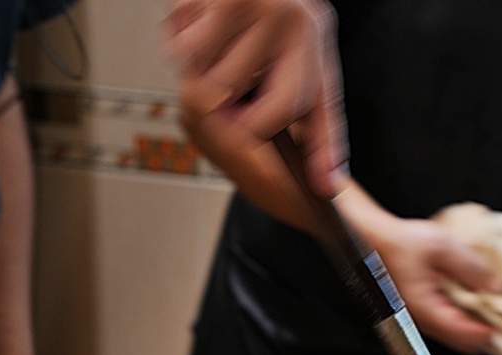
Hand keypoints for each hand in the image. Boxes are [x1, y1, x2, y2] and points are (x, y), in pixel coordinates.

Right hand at [164, 0, 343, 193]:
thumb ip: (293, 101)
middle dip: (234, 123)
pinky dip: (177, 42)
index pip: (320, 108)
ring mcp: (264, 11)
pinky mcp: (228, 0)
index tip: (324, 188)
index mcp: (314, 39)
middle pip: (268, 112)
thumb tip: (307, 169)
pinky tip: (190, 18)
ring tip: (204, 40)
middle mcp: (298, 25)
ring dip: (198, 73)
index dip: (324, 150)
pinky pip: (188, 54)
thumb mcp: (289, 39)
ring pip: (217, 88)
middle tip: (215, 107)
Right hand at [368, 215, 501, 354]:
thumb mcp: (443, 247)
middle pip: (465, 343)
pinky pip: (451, 324)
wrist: (375, 240)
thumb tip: (496, 288)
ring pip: (458, 336)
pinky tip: (477, 301)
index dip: (491, 333)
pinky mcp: (425, 311)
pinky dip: (467, 317)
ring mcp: (424, 319)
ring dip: (478, 325)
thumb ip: (472, 268)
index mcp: (428, 309)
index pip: (466, 335)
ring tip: (496, 307)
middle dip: (488, 332)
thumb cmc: (399, 243)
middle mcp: (425, 321)